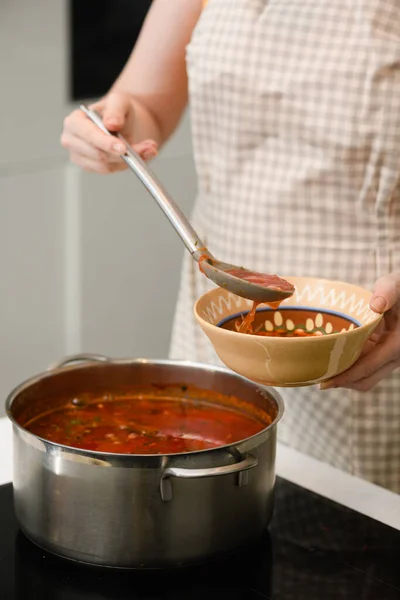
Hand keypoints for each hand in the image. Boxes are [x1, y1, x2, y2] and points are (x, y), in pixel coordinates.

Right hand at [61, 91, 157, 173]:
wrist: (123, 122)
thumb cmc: (116, 110)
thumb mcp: (118, 101)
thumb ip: (115, 110)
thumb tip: (111, 124)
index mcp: (74, 121)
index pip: (88, 135)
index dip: (105, 142)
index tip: (123, 148)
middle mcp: (72, 140)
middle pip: (97, 154)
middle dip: (122, 154)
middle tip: (146, 148)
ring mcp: (79, 156)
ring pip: (104, 165)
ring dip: (128, 160)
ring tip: (147, 149)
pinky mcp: (90, 167)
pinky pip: (109, 170)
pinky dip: (125, 165)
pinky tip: (136, 156)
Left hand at [321, 272, 399, 390]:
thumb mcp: (395, 284)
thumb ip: (387, 292)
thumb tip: (376, 305)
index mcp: (398, 344)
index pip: (368, 367)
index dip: (345, 376)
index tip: (326, 382)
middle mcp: (396, 356)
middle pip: (366, 379)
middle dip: (342, 382)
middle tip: (318, 379)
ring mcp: (390, 357)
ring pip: (366, 377)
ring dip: (346, 376)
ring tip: (322, 371)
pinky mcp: (384, 354)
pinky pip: (366, 366)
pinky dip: (350, 366)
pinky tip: (333, 358)